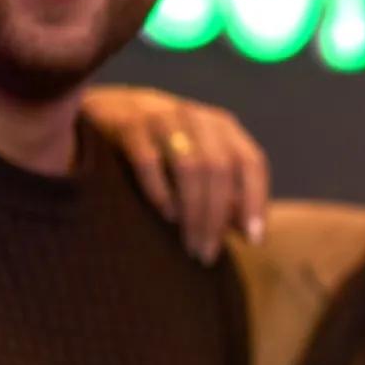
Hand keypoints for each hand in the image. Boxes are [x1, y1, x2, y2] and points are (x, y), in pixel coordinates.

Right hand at [77, 84, 269, 261]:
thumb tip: (248, 232)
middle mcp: (196, 117)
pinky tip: (167, 215)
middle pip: (218, 169)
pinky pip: (149, 162)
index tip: (254, 241)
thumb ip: (226, 192)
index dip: (255, 202)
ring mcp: (162, 117)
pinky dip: (161, 192)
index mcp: (222, 126)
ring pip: (189, 167)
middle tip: (208, 253)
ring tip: (190, 244)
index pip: (251, 162)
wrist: (109, 110)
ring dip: (193, 212)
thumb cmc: (163, 147)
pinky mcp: (128, 125)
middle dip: (216, 217)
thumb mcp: (200, 161)